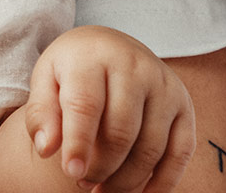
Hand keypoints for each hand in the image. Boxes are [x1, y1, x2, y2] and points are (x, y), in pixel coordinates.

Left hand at [22, 26, 195, 192]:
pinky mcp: (184, 104)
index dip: (78, 144)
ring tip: (102, 189)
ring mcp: (164, 86)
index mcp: (94, 56)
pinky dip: (163, 182)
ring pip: (150, 147)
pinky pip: (180, 152)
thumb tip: (47, 148)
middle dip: (101, 167)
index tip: (71, 172)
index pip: (87, 105)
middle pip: (122, 131)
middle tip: (82, 181)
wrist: (110, 47)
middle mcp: (134, 67)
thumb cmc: (73, 70)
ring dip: (126, 180)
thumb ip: (41, 113)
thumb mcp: (46, 79)